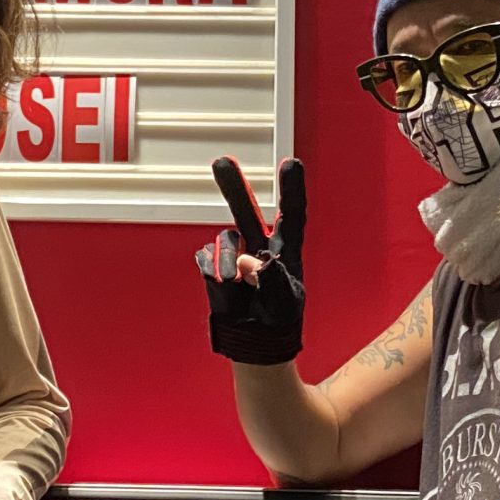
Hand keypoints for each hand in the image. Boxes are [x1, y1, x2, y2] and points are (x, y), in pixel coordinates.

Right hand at [196, 157, 305, 364]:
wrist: (255, 339)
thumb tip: (246, 259)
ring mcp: (234, 254)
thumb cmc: (278, 317)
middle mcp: (258, 244)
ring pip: (226, 242)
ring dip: (229, 264)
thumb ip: (271, 277)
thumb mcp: (285, 300)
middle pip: (246, 209)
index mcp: (286, 248)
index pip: (292, 212)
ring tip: (239, 288)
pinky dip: (215, 274)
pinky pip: (207, 259)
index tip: (291, 161)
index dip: (292, 188)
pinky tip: (226, 289)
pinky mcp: (213, 266)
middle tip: (220, 160)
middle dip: (233, 185)